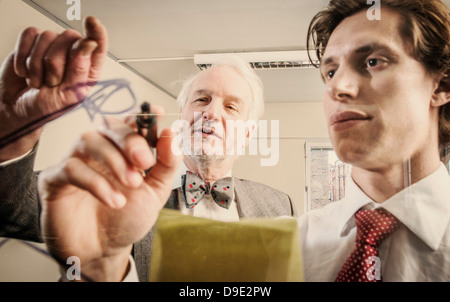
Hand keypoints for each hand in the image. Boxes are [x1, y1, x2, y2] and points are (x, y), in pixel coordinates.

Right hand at [0, 16, 107, 160]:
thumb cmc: (46, 107)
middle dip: (55, 63)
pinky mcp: (33, 42)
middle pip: (69, 37)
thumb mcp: (67, 96)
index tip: (92, 22)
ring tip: (37, 81)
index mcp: (88, 69)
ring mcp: (53, 46)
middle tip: (50, 83)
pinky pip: (29, 35)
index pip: (98, 45)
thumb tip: (89, 44)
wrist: (18, 108)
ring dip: (36, 64)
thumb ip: (79, 71)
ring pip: (47, 36)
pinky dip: (23, 55)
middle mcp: (73, 54)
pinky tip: (25, 71)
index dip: (97, 32)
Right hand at [38, 109, 181, 280]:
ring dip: (114, 160)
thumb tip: (172, 133)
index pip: (129, 122)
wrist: (104, 252)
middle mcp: (98, 150)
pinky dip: (97, 183)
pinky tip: (114, 201)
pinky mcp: (54, 180)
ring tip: (132, 184)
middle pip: (108, 125)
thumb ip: (166, 164)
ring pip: (88, 140)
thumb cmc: (128, 218)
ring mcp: (75, 162)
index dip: (143, 115)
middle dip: (130, 139)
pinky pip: (71, 168)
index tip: (157, 113)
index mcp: (122, 150)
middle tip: (145, 162)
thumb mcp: (156, 192)